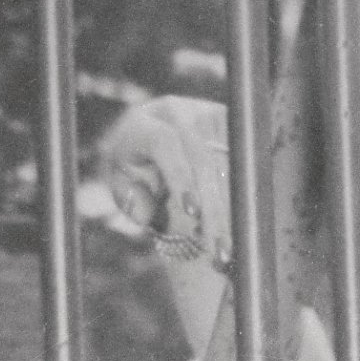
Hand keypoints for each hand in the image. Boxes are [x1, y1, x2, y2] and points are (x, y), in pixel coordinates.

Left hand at [96, 96, 232, 274]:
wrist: (146, 140)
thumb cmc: (131, 170)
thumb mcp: (120, 187)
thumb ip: (130, 200)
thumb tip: (146, 213)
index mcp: (141, 124)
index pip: (164, 144)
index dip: (180, 176)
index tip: (192, 212)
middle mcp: (175, 112)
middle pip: (202, 158)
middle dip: (212, 206)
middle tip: (217, 248)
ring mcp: (204, 112)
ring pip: (226, 163)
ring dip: (230, 206)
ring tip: (226, 246)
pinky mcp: (226, 120)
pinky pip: (239, 161)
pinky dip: (238, 195)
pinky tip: (234, 226)